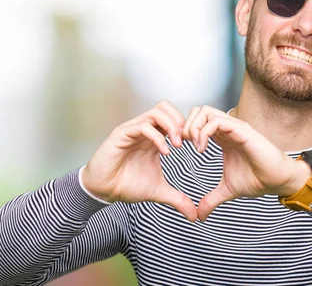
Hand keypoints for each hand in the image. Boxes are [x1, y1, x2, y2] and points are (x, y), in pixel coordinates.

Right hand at [81, 100, 196, 221]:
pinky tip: (164, 153)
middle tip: (187, 142)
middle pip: (166, 107)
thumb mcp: (159, 191)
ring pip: (156, 112)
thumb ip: (178, 199)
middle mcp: (144, 130)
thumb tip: (194, 216)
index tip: (196, 145)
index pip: (174, 117)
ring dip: (171, 126)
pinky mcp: (121, 134)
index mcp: (154, 137)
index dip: (187, 128)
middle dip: (181, 122)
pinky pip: (142, 126)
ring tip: (177, 145)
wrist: (103, 190)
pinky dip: (157, 137)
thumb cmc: (127, 185)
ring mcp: (132, 130)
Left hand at [182, 106, 311, 220]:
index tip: (178, 150)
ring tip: (193, 146)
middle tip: (181, 146)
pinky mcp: (242, 130)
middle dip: (184, 126)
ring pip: (205, 111)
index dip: (184, 132)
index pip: (197, 121)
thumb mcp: (227, 190)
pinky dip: (203, 132)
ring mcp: (234, 127)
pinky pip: (216, 121)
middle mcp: (227, 129)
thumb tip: (200, 216)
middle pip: (198, 110)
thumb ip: (211, 199)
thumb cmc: (257, 179)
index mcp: (222, 138)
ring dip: (192, 127)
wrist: (277, 180)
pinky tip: (202, 149)